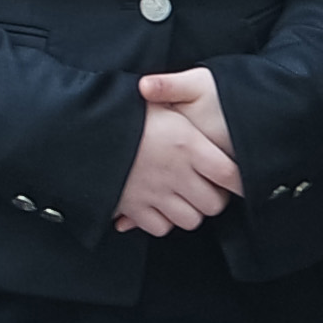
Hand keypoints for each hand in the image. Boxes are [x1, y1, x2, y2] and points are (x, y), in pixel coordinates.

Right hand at [116, 69, 246, 233]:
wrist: (81, 132)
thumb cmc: (122, 112)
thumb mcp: (154, 99)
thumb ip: (177, 98)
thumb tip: (185, 96)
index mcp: (188, 145)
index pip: (231, 174)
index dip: (240, 182)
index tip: (240, 181)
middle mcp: (176, 173)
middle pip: (214, 204)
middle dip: (214, 198)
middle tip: (207, 187)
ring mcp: (155, 194)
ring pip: (191, 220)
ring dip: (189, 211)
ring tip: (183, 196)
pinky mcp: (134, 208)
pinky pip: (161, 227)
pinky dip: (162, 221)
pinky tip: (159, 205)